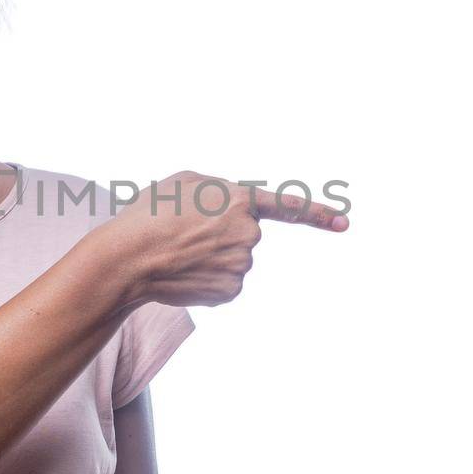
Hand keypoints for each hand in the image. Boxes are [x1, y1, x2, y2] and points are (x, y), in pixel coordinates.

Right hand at [101, 170, 347, 307]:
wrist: (128, 258)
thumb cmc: (150, 214)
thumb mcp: (183, 181)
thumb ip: (216, 189)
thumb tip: (229, 209)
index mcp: (240, 199)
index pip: (288, 206)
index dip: (318, 214)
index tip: (344, 223)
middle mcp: (249, 234)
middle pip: (243, 234)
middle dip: (220, 234)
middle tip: (184, 232)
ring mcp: (242, 266)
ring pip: (233, 260)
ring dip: (211, 257)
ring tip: (177, 252)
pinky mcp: (230, 291)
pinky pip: (224, 282)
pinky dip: (206, 279)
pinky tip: (183, 273)